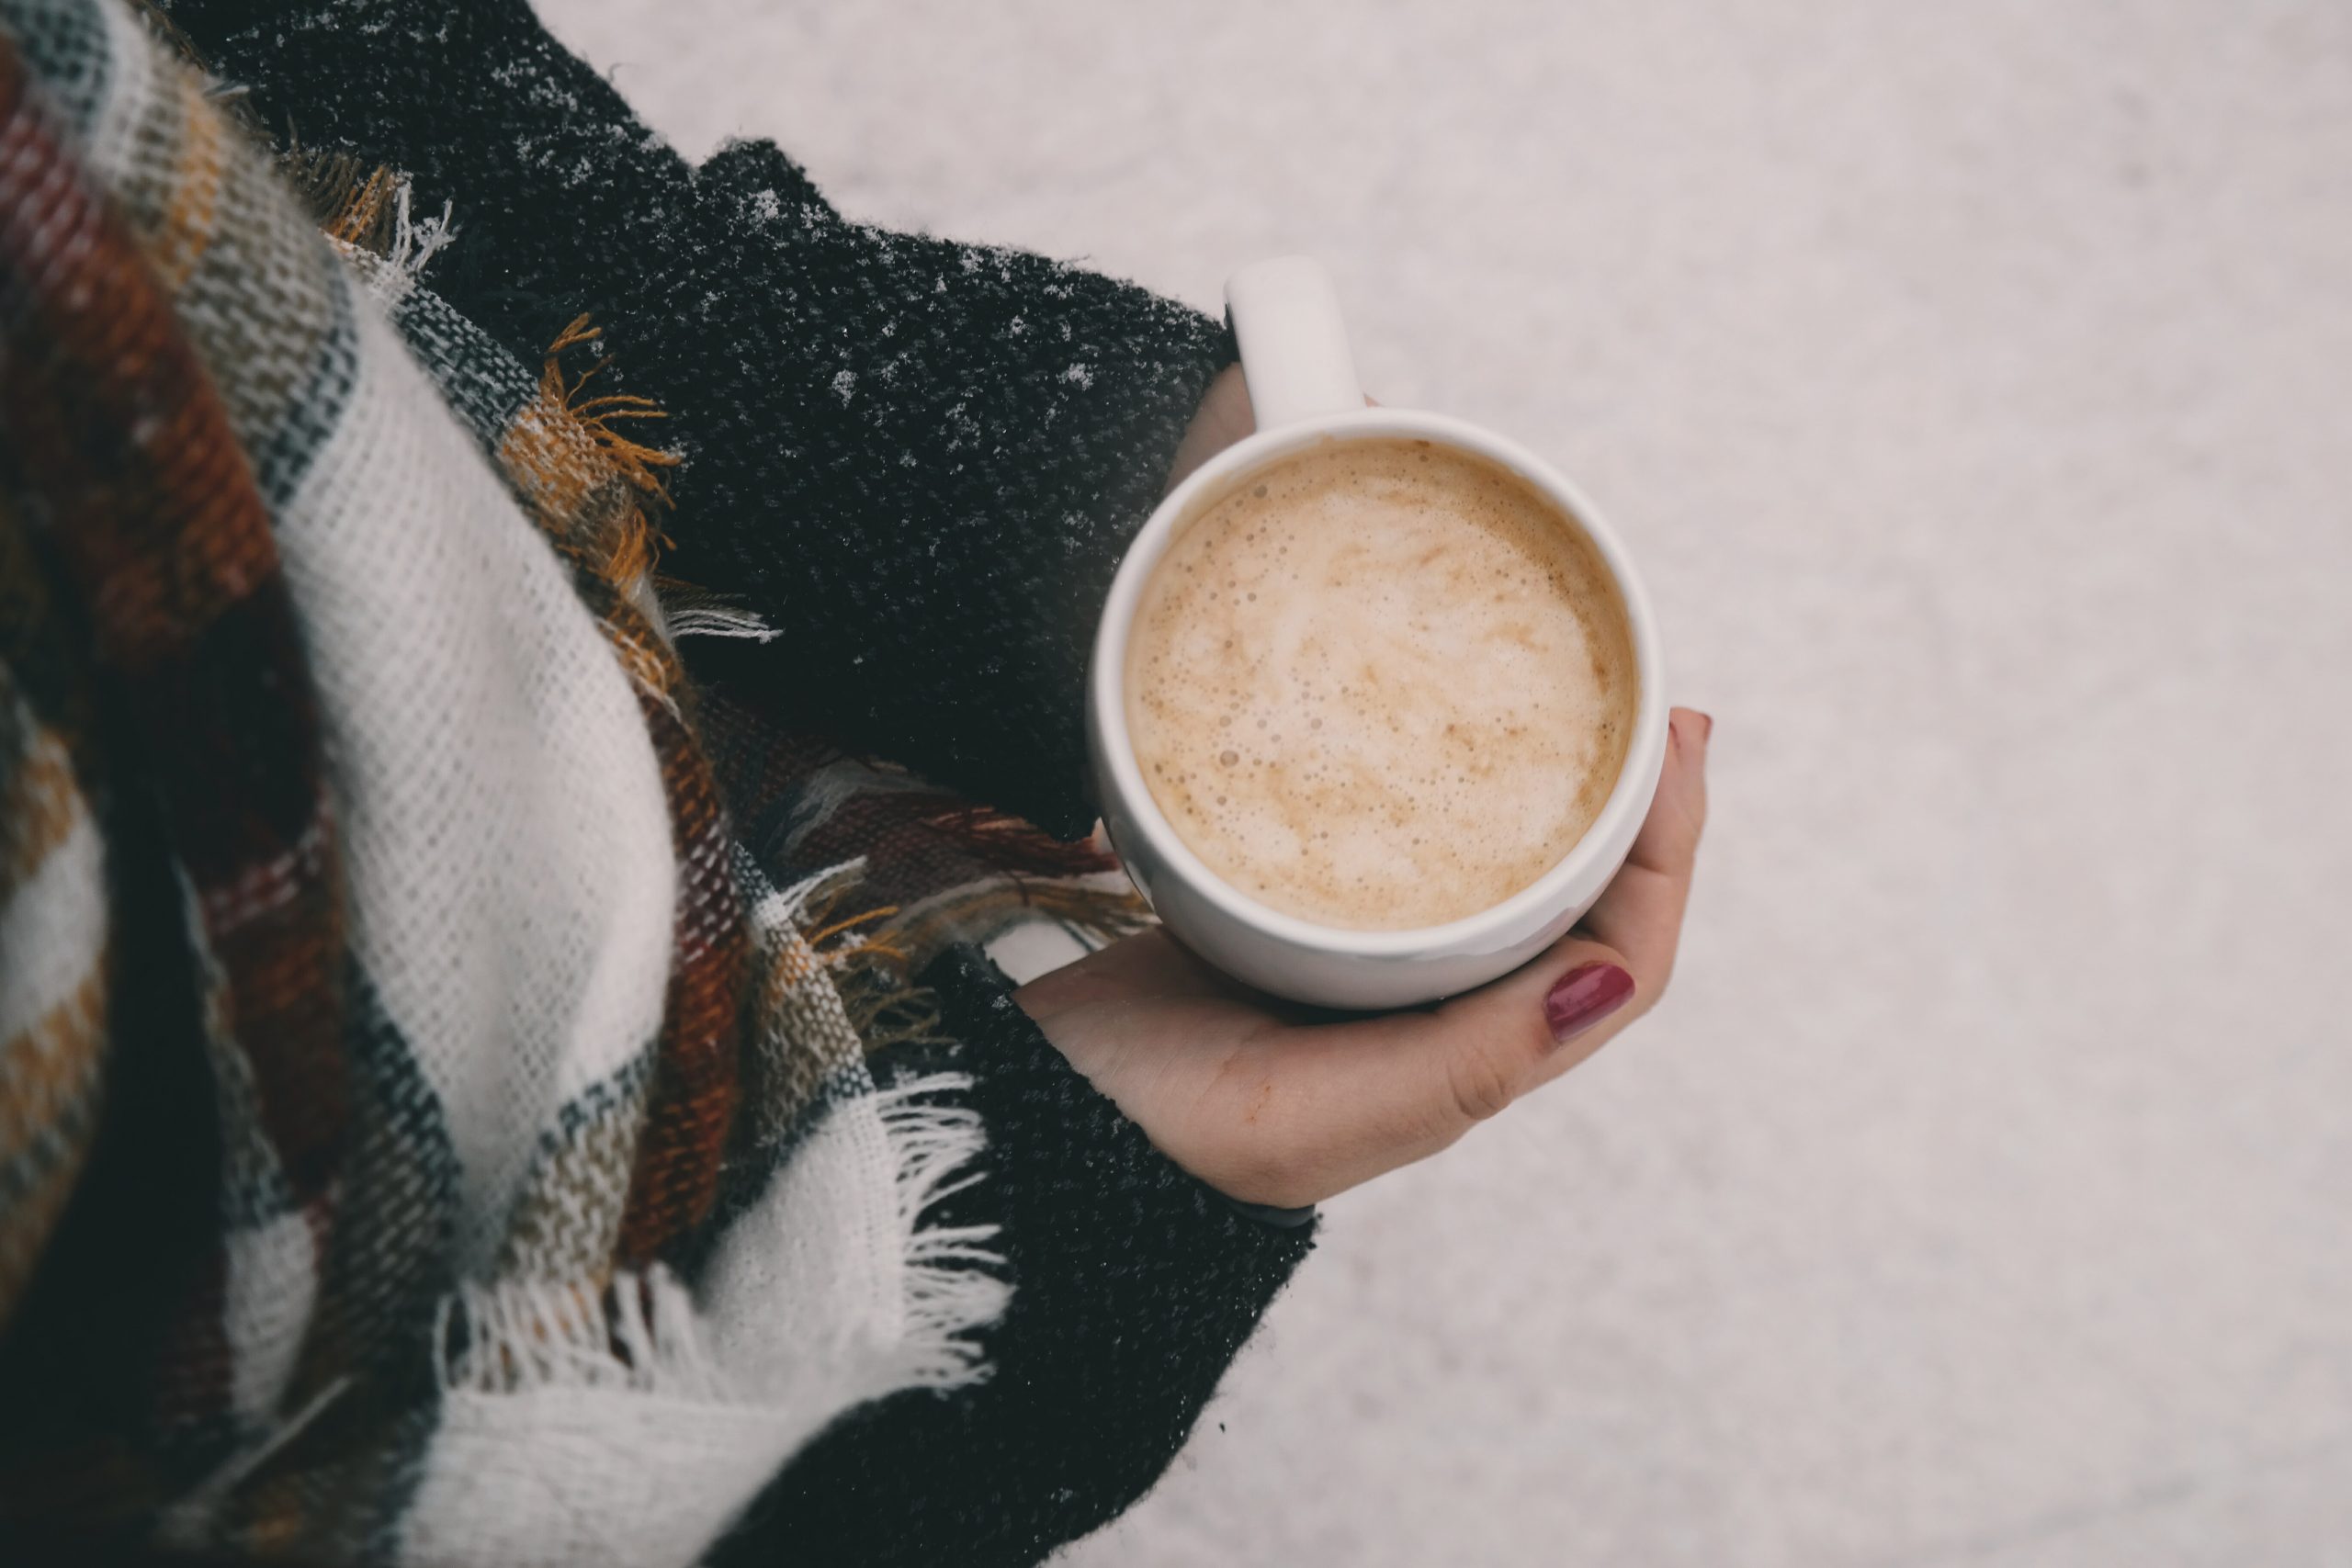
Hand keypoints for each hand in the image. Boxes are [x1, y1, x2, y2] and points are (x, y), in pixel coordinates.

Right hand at [1016, 709, 1711, 1207]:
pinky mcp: (1290, 925)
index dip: (1669, 855)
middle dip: (1629, 808)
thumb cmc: (1174, 1136)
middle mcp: (1432, 1016)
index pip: (1618, 958)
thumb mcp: (1329, 1113)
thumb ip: (1469, 1063)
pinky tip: (1416, 733)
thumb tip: (1612, 984)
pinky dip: (1436, 792)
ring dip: (1549, 797)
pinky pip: (1394, 850)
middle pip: (1576, 903)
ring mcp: (1362, 967)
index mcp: (1464, 1064)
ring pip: (1495, 874)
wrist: (1034, 1124)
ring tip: (1570, 706)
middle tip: (1650, 703)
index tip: (1678, 742)